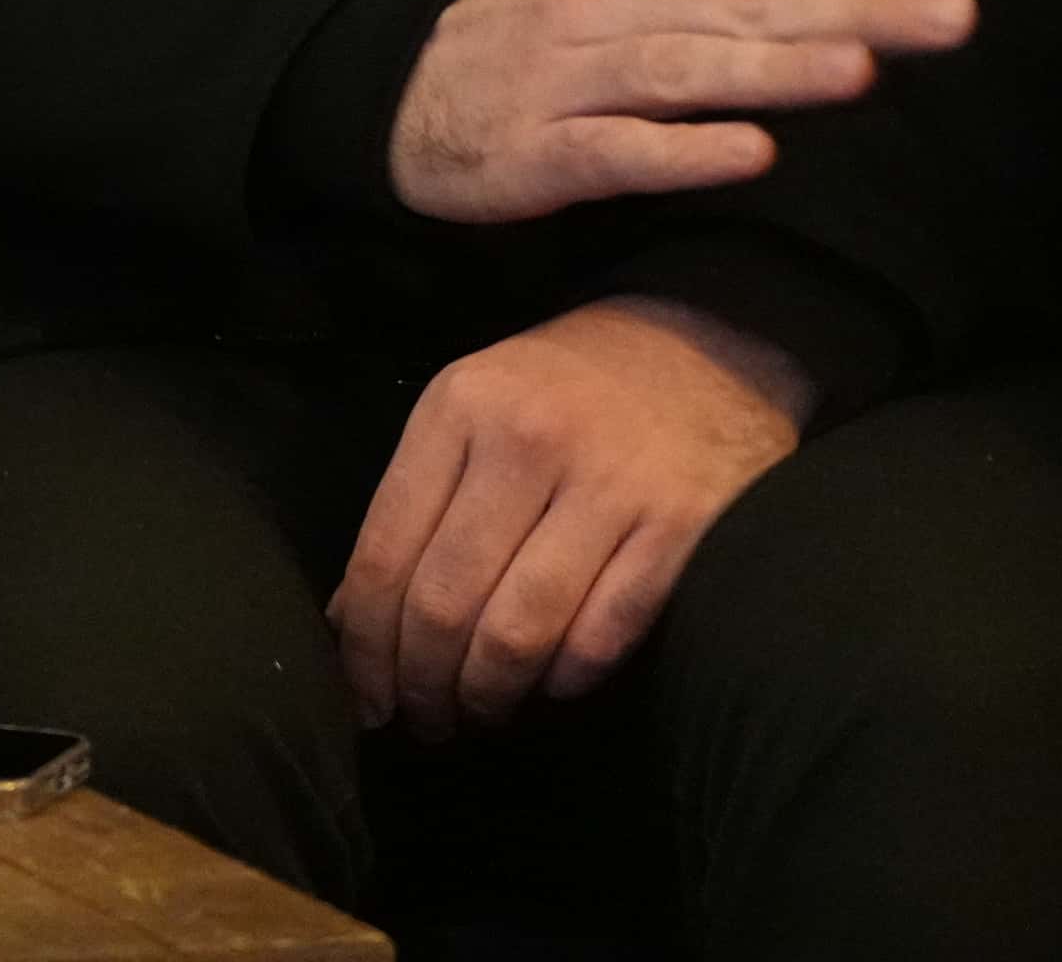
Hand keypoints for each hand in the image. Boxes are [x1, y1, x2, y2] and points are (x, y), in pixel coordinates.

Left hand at [331, 296, 808, 732]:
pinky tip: (549, 687)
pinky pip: (602, 635)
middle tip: (420, 722)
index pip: (385, 551)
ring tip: (475, 716)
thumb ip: (416, 499)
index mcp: (458, 407)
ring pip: (518, 630)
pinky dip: (566, 679)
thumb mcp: (474, 404)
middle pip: (444, 601)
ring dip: (487, 695)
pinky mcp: (680, 528)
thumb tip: (353, 619)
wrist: (708, 339)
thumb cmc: (569, 385)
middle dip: (419, 683)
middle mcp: (526, 442)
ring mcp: (608, 486)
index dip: (364, 644)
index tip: (360, 696)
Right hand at [390, 0, 984, 223]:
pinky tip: (753, 154)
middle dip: (856, 6)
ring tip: (866, 71)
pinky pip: (615, 149)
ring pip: (683, 68)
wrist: (399, 88)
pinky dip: (682, 151)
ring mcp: (569, 74)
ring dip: (776, 69)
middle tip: (960, 18)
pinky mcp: (538, 151)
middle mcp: (608, 1)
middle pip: (743, 2)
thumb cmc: (540, 24)